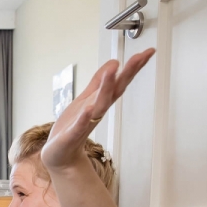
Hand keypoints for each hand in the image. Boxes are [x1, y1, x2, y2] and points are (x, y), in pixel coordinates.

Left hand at [41, 48, 154, 170]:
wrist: (59, 154)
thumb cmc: (71, 126)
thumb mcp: (85, 98)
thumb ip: (98, 82)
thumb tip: (114, 62)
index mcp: (100, 102)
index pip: (120, 82)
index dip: (133, 67)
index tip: (148, 52)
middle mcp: (97, 111)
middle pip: (115, 91)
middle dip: (127, 74)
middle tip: (139, 57)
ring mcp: (86, 122)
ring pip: (99, 104)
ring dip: (106, 88)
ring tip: (113, 71)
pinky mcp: (72, 135)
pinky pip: (80, 125)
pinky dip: (85, 117)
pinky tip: (89, 109)